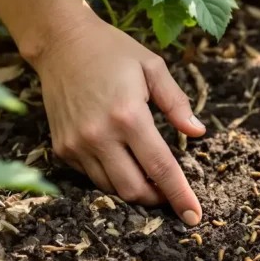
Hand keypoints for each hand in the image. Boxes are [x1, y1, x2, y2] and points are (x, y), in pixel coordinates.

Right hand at [32, 12, 204, 225]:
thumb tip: (198, 132)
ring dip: (134, 189)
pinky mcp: (62, 147)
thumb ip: (177, 103)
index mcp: (128, 116)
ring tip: (149, 176)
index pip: (160, 168)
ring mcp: (77, 144)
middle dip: (157, 198)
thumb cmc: (112, 51)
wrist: (61, 43)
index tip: (194, 217)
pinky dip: (111, 176)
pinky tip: (121, 158)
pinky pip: (91, 176)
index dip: (179, 195)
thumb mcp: (152, 67)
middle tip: (171, 191)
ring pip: (111, 188)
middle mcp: (99, 135)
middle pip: (134, 189)